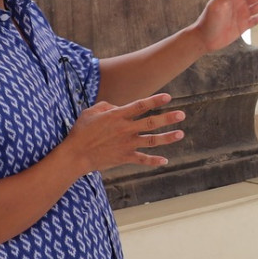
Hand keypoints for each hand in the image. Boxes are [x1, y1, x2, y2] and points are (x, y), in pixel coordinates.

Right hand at [64, 94, 184, 172]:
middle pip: (151, 123)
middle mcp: (125, 129)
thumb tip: (119, 107)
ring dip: (167, 138)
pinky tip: (165, 160)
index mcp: (117, 116)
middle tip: (182, 114)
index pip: (140, 106)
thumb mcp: (90, 113)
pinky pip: (142, 159)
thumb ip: (106, 106)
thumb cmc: (80, 132)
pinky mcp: (124, 157)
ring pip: (151, 140)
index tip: (168, 97)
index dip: (155, 100)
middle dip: (168, 118)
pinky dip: (154, 161)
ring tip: (181, 134)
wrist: (75, 155)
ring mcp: (126, 144)